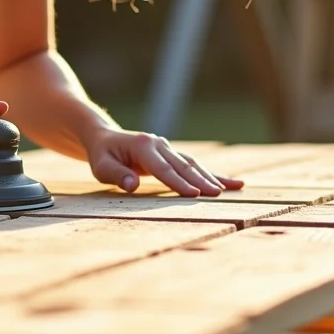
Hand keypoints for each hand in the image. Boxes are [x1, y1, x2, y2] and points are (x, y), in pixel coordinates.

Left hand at [85, 130, 244, 197]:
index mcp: (143, 146)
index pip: (163, 168)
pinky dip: (214, 174)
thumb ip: (115, 174)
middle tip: (217, 194)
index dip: (178, 182)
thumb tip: (132, 184)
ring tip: (233, 189)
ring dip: (212, 177)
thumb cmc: (102, 155)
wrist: (106, 138)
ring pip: (193, 164)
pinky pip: (195, 165)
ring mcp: (168, 148)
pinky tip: (233, 183)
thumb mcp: (101, 166)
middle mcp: (159, 144)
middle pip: (183, 165)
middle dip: (201, 180)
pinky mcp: (173, 154)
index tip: (194, 194)